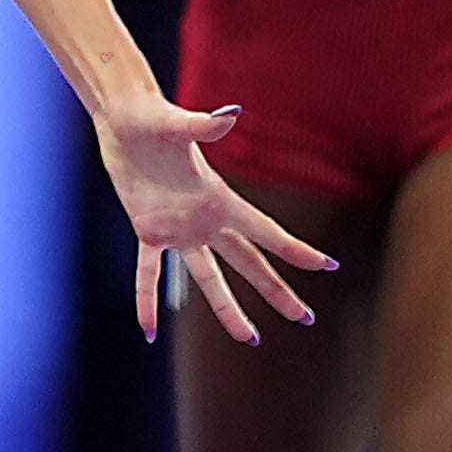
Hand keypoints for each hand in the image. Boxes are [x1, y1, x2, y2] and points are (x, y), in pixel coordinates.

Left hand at [96, 91, 333, 344]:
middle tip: (304, 318)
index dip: (296, 250)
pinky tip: (149, 330)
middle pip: (249, 262)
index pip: (265, 231)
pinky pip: (149, 274)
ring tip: (250, 337)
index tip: (328, 267)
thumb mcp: (176, 123)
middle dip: (276, 291)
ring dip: (228, 309)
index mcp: (219, 197)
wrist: (123, 119)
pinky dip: (146, 301)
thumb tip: (231, 114)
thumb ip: (204, 124)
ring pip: (209, 278)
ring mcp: (179, 229)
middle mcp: (206, 219)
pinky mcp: (148, 231)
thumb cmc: (152, 116)